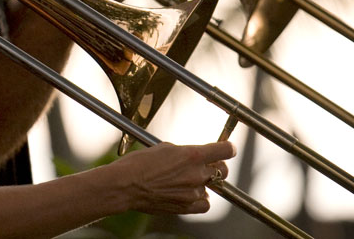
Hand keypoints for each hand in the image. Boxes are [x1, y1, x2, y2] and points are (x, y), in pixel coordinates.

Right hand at [113, 141, 234, 215]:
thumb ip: (184, 151)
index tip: (227, 148)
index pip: (226, 151)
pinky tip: (190, 193)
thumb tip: (193, 155)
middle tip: (206, 164)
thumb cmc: (140, 163)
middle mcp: (196, 174)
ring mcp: (192, 192)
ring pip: (210, 187)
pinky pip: (204, 204)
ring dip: (202, 183)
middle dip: (216, 165)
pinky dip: (200, 199)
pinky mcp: (186, 207)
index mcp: (192, 155)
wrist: (125, 185)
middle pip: (222, 170)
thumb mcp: (165, 148)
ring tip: (185, 180)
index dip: (228, 148)